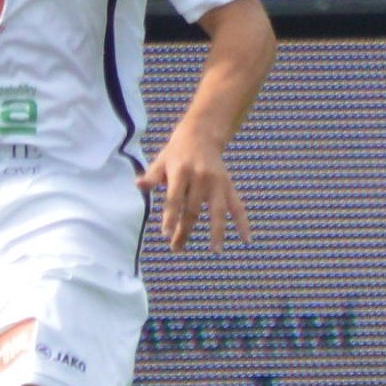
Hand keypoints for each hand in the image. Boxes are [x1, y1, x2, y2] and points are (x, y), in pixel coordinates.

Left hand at [140, 131, 249, 248]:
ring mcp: (217, 182)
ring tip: (216, 251)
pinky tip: (247, 239)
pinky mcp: (228, 185)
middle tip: (176, 248)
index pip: (175, 198)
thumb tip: (139, 186)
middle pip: (193, 209)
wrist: (202, 134)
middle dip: (185, 230)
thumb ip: (152, 176)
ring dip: (217, 232)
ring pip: (218, 211)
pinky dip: (243, 223)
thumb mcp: (161, 160)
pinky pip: (238, 206)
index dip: (170, 216)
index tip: (166, 234)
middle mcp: (201, 177)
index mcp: (181, 171)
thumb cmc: (177, 152)